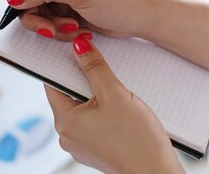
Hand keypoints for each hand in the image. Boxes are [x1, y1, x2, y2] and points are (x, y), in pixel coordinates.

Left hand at [45, 35, 184, 173]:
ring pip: (84, 107)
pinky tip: (123, 108)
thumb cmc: (136, 140)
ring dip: (99, 94)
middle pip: (70, 94)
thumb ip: (94, 67)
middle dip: (86, 78)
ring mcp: (82, 144)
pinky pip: (94, 121)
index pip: (53, 82)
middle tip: (103, 65)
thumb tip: (78, 47)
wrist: (155, 173)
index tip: (74, 48)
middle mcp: (68, 135)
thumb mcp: (115, 94)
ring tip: (119, 90)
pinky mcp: (96, 149)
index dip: (64, 62)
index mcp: (64, 122)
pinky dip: (105, 110)